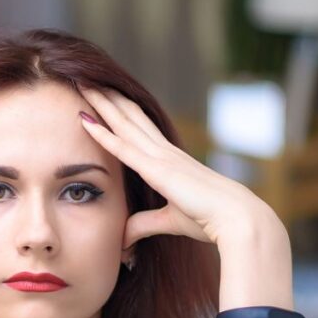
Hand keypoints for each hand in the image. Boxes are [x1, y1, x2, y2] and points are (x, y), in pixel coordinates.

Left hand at [78, 88, 284, 250]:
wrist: (236, 219)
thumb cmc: (210, 219)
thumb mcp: (169, 221)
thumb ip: (143, 225)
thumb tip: (122, 240)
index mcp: (168, 159)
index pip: (138, 129)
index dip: (120, 112)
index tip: (103, 96)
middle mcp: (163, 152)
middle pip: (129, 117)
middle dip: (107, 97)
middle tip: (85, 78)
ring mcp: (161, 157)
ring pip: (123, 123)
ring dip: (102, 103)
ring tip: (81, 83)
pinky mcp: (158, 169)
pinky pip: (123, 148)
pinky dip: (102, 133)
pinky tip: (85, 120)